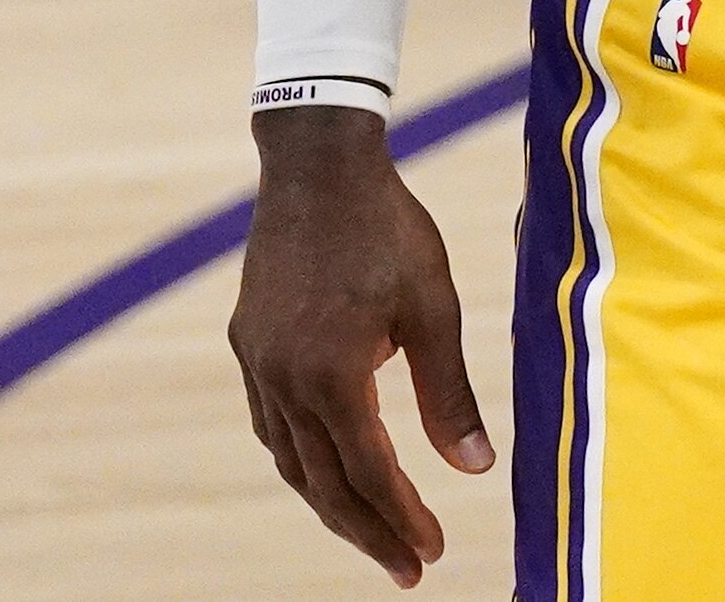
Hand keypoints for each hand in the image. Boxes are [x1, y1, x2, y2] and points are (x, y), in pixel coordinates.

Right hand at [228, 109, 494, 588]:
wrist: (316, 162)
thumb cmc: (386, 228)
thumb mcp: (433, 308)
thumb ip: (449, 394)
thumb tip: (476, 470)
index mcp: (333, 375)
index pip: (369, 474)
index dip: (402, 520)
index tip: (432, 554)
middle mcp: (284, 377)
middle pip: (322, 483)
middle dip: (366, 532)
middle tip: (407, 568)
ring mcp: (258, 360)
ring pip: (288, 458)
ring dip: (328, 502)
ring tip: (368, 530)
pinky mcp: (248, 339)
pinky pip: (268, 421)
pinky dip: (297, 457)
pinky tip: (321, 464)